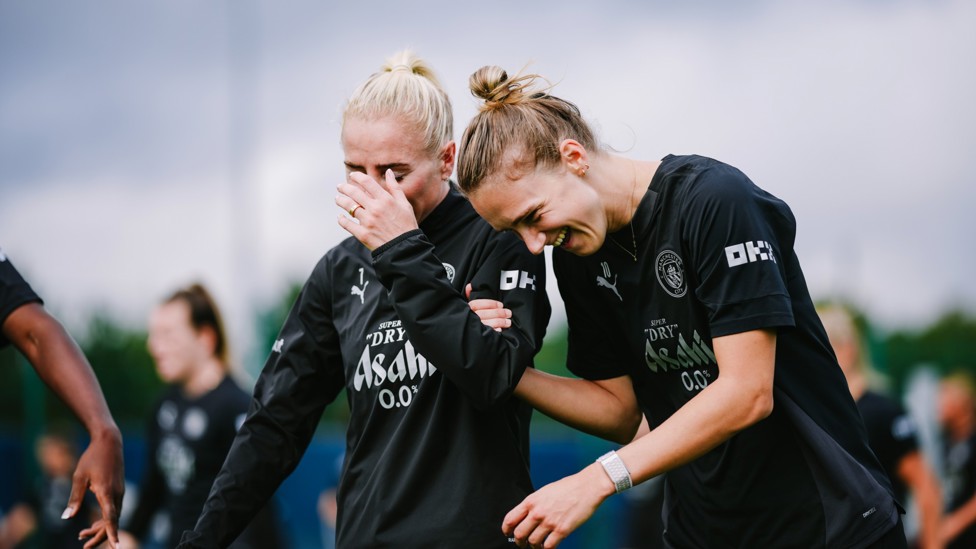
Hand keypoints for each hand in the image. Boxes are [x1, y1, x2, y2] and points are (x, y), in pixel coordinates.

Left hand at [67, 429, 123, 548]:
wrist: (109, 441)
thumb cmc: (92, 457)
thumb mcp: (79, 477)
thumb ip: (74, 498)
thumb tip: (66, 518)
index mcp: (107, 492)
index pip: (111, 518)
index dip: (112, 533)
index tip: (117, 546)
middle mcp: (117, 494)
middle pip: (112, 521)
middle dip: (99, 535)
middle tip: (83, 545)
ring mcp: (120, 492)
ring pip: (114, 516)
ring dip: (100, 527)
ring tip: (82, 534)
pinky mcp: (118, 490)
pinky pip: (114, 509)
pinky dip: (105, 518)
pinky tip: (93, 521)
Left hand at [336, 170, 418, 249]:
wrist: (405, 249)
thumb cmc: (406, 225)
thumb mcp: (405, 204)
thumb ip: (395, 187)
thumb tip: (389, 172)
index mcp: (386, 200)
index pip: (367, 182)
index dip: (357, 176)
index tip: (352, 175)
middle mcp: (375, 209)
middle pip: (354, 192)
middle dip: (344, 187)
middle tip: (340, 187)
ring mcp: (368, 222)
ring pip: (348, 206)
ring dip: (340, 200)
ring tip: (337, 199)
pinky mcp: (363, 234)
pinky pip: (347, 224)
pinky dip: (341, 219)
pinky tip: (340, 217)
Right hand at [465, 283, 511, 331]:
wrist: (461, 334)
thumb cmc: (466, 319)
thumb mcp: (466, 307)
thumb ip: (469, 296)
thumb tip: (470, 286)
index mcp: (466, 309)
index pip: (477, 304)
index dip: (490, 303)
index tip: (501, 304)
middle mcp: (468, 318)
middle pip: (485, 313)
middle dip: (499, 313)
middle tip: (508, 313)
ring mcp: (472, 329)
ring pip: (488, 324)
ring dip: (500, 322)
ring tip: (508, 322)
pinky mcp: (476, 338)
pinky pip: (487, 334)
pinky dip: (494, 332)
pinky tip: (500, 330)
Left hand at [502, 464, 613, 547]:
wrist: (587, 487)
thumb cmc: (568, 487)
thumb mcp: (544, 492)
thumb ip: (534, 504)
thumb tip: (526, 516)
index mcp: (531, 501)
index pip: (510, 519)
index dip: (506, 529)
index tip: (508, 533)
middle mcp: (538, 512)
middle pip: (519, 534)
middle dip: (519, 542)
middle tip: (522, 543)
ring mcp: (549, 522)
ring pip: (533, 542)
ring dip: (533, 546)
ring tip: (537, 546)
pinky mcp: (562, 530)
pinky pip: (549, 546)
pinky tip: (548, 546)